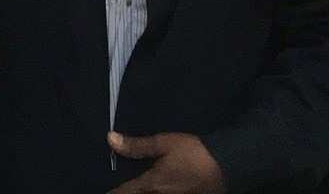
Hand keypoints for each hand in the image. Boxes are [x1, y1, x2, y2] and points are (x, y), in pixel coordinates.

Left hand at [107, 132, 226, 193]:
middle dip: (124, 193)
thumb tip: (110, 139)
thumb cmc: (194, 153)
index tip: (102, 190)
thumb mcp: (164, 143)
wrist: (227, 166)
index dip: (111, 193)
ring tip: (130, 187)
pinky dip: (152, 193)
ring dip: (138, 193)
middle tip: (117, 187)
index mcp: (150, 185)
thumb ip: (137, 145)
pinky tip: (152, 187)